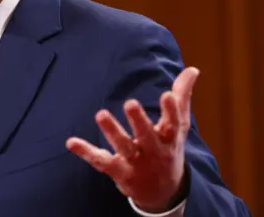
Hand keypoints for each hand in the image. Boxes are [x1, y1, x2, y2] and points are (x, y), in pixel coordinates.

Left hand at [66, 67, 199, 212]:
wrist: (163, 193)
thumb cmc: (169, 149)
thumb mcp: (178, 126)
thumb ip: (181, 96)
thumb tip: (193, 69)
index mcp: (169, 138)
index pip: (173, 123)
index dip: (171, 110)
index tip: (166, 94)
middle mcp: (153, 151)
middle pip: (147, 136)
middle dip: (139, 121)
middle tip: (130, 103)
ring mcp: (135, 163)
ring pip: (124, 147)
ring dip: (112, 132)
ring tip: (101, 114)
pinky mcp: (118, 171)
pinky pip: (101, 161)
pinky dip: (86, 152)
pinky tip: (71, 142)